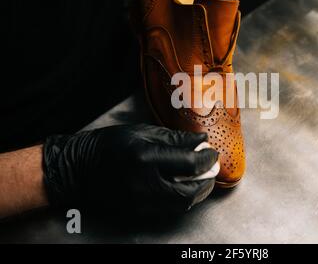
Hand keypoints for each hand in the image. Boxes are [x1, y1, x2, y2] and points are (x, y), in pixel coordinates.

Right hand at [42, 124, 217, 213]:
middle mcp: (144, 183)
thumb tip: (200, 142)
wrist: (79, 168)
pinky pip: (170, 209)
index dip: (207, 158)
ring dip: (198, 192)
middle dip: (207, 180)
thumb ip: (174, 139)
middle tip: (212, 168)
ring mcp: (140, 201)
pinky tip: (185, 187)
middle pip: (190, 190)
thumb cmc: (110, 145)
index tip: (212, 152)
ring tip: (202, 178)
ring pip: (182, 204)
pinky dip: (183, 199)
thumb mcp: (142, 132)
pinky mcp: (138, 211)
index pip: (189, 163)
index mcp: (146, 157)